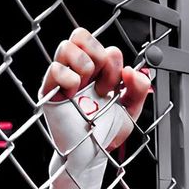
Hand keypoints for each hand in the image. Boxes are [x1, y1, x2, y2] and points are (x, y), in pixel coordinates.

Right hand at [40, 28, 151, 151]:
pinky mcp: (50, 91)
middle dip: (97, 56)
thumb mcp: (131, 110)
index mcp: (99, 71)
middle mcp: (80, 71)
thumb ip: (139, 88)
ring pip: (66, 46)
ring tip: (86, 88)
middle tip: (102, 83)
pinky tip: (74, 94)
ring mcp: (64, 79)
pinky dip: (68, 79)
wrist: (94, 153)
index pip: (102, 45)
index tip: (116, 85)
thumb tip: (132, 71)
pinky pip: (54, 69)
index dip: (113, 60)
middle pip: (81, 35)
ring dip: (83, 65)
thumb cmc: (108, 131)